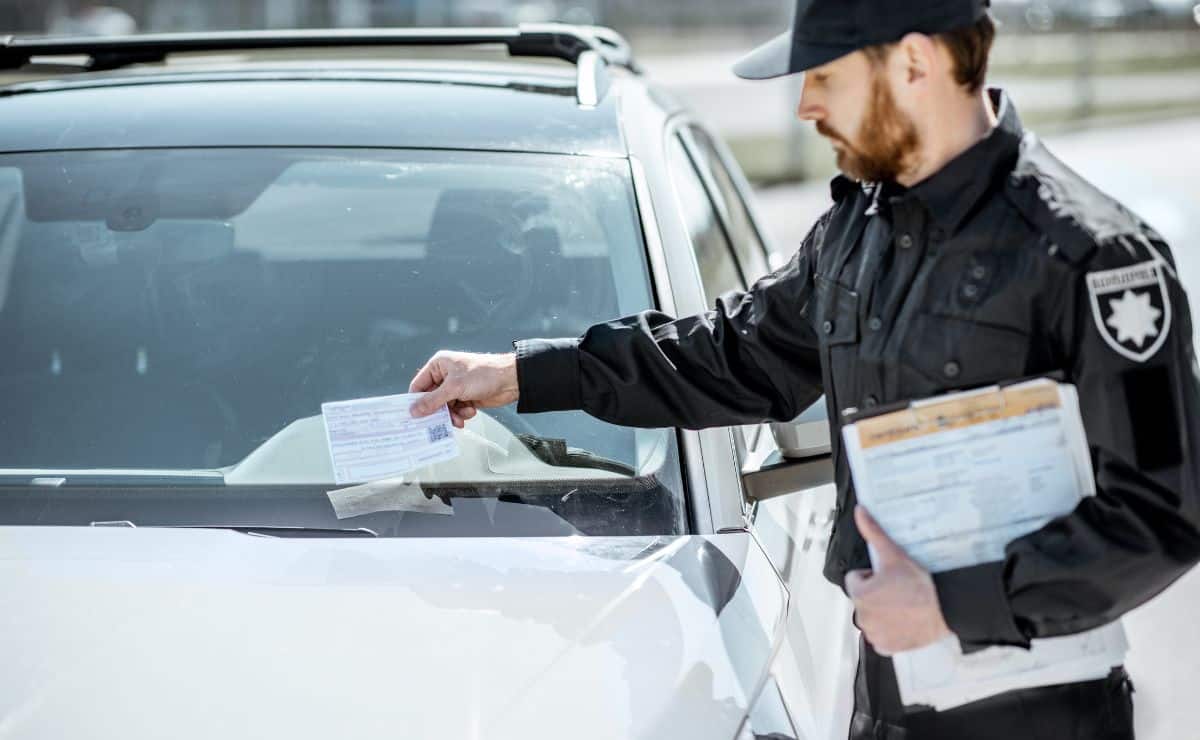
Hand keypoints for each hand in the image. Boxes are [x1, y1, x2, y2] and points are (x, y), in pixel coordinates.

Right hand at [408, 351, 519, 427]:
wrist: (511, 380)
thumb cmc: (483, 374)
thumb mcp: (454, 388)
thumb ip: (433, 401)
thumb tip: (414, 411)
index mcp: (438, 365)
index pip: (419, 385)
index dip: (416, 401)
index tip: (414, 417)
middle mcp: (445, 375)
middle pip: (431, 399)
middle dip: (438, 411)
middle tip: (439, 423)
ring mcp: (456, 387)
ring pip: (444, 407)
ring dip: (452, 415)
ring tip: (460, 419)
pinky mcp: (466, 397)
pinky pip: (456, 410)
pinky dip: (462, 413)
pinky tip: (470, 411)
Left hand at [845, 505, 952, 655]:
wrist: (946, 607)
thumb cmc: (921, 585)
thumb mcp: (893, 554)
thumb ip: (873, 532)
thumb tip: (861, 514)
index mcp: (860, 594)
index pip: (856, 579)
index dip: (872, 576)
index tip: (888, 578)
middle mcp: (864, 617)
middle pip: (863, 599)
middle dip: (876, 594)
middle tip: (898, 590)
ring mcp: (875, 634)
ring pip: (872, 618)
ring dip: (882, 612)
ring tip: (903, 605)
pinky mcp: (887, 647)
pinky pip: (881, 638)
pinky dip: (890, 632)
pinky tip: (904, 621)